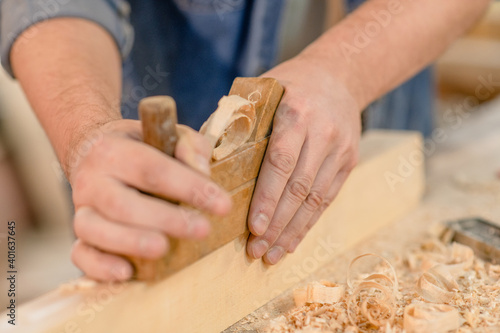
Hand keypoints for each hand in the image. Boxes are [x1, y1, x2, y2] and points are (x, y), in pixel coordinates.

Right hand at [69, 119, 231, 280]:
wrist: (93, 152)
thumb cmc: (141, 147)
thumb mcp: (165, 134)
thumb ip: (189, 146)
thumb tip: (203, 172)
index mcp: (113, 150)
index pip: (153, 169)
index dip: (189, 187)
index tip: (222, 204)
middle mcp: (92, 180)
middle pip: (124, 203)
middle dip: (166, 219)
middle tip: (202, 229)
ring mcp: (82, 209)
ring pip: (95, 229)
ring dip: (131, 242)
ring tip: (163, 249)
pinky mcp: (79, 234)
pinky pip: (81, 254)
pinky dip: (100, 266)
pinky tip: (127, 272)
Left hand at [246, 55, 361, 263]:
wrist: (340, 75)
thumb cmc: (289, 85)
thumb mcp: (262, 89)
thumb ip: (234, 121)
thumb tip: (203, 156)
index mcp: (296, 113)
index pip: (280, 161)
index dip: (266, 197)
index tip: (253, 227)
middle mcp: (322, 132)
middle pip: (299, 187)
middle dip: (277, 224)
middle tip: (256, 250)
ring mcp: (340, 149)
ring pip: (315, 199)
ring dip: (292, 231)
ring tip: (272, 255)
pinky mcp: (349, 161)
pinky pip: (328, 198)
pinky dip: (309, 223)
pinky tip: (293, 241)